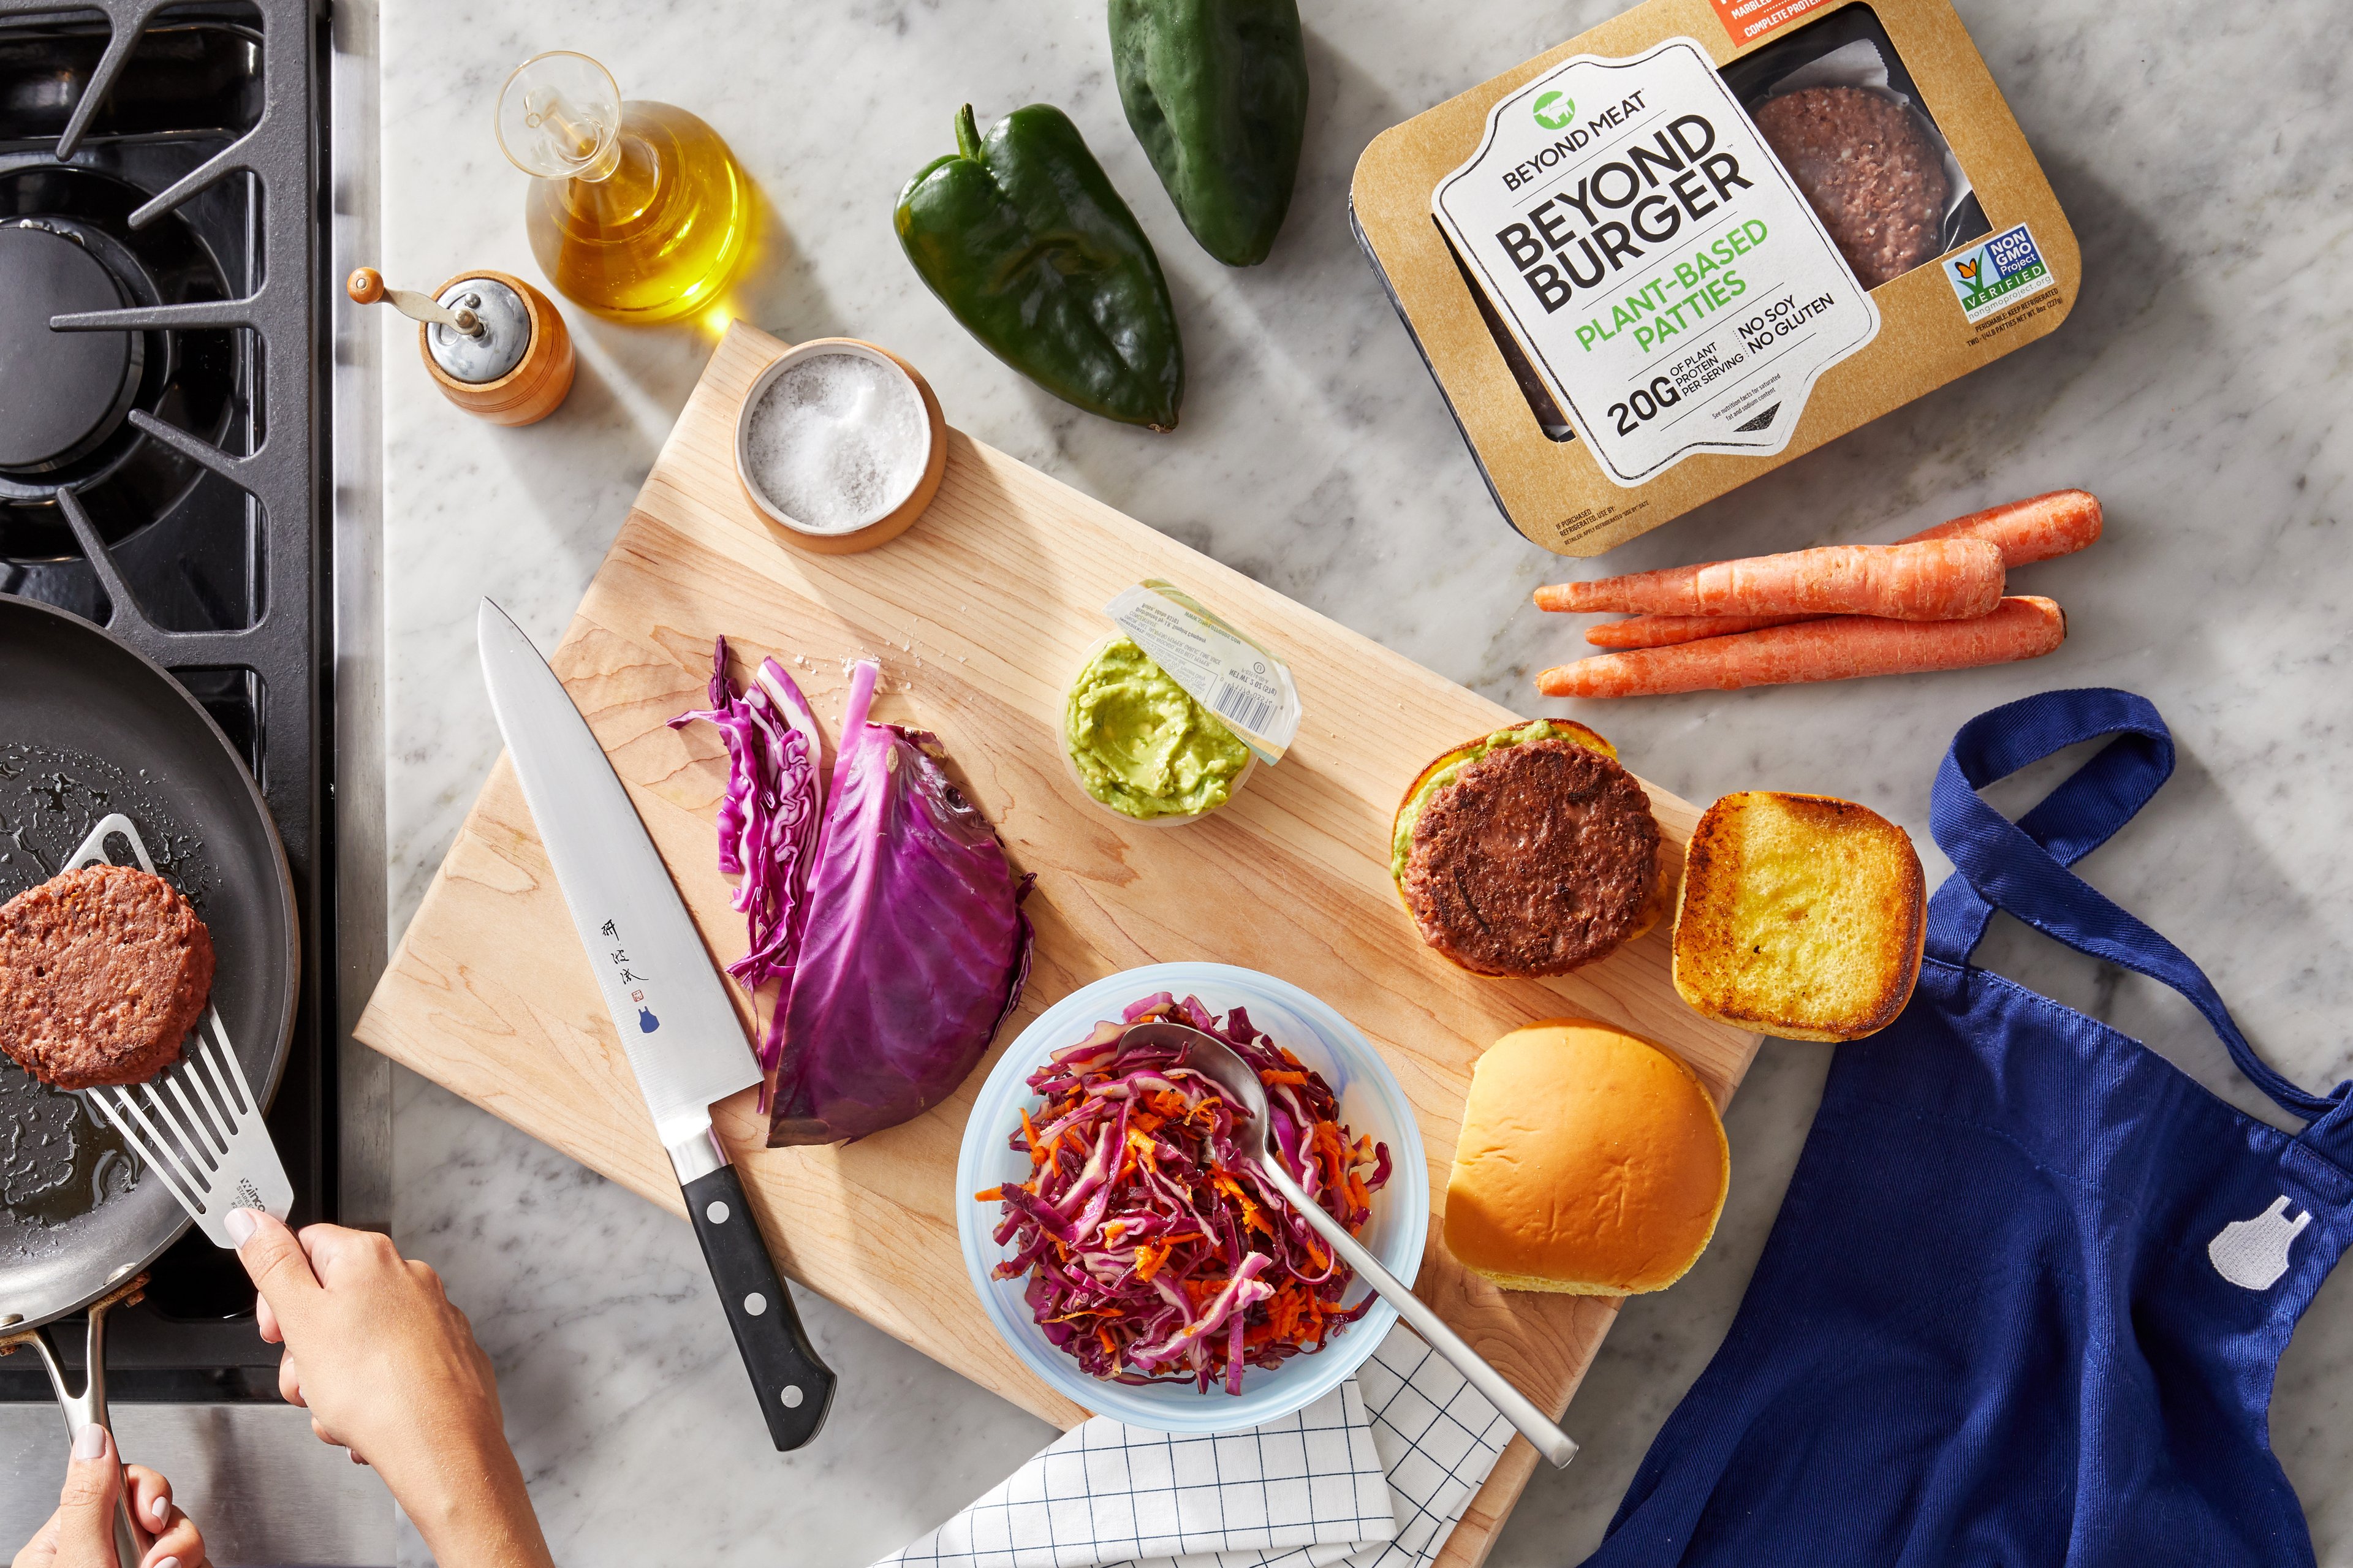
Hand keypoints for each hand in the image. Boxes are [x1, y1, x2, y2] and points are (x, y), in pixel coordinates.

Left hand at [11, 1423, 208, 1567]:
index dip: (143, 1490)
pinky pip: (194, 1556)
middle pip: (155, 1506)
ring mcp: (132, 1564)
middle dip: (169, 1531)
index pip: (113, 1482)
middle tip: (157, 1562)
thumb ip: (89, 1501)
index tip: (152, 1512)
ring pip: (179, 1533)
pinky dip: (194, 1564)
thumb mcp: (81, 1561)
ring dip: (184, 1553)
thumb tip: (93, 1437)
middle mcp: (97, 1552)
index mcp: (63, 1543)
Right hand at [228, 1211, 552, 1567]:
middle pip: (329, 1304)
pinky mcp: (444, 1357)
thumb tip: (249, 1218)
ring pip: (354, 1347)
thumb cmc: (377, 1388)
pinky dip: (369, 1399)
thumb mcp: (301, 1318)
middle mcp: (410, 1278)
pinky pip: (387, 1373)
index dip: (278, 1293)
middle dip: (305, 1351)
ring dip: (332, 1384)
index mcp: (371, 1257)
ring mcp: (432, 1319)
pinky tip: (366, 1424)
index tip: (275, 1329)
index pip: (305, 1247)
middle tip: (307, 1380)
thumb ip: (270, 1264)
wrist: (440, 1446)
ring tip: (338, 1411)